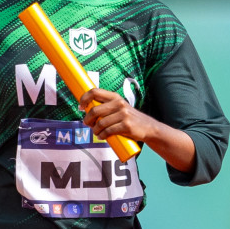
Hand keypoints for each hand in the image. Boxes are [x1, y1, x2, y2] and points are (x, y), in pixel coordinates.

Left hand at [79, 88, 196, 172]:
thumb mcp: (119, 108)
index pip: (95, 92)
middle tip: (87, 124)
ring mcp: (123, 114)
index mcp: (115, 97)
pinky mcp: (126, 125)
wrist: (148, 128)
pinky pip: (108, 131)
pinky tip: (102, 137)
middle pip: (95, 110)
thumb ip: (107, 107)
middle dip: (87, 119)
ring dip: (95, 130)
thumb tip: (87, 111)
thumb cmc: (130, 119)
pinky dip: (102, 135)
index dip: (84, 99)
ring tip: (97, 133)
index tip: (81, 107)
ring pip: (100, 123)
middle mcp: (119, 103)